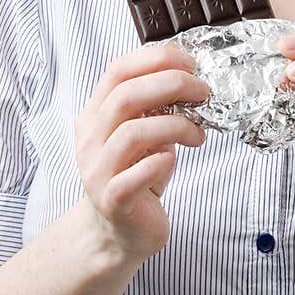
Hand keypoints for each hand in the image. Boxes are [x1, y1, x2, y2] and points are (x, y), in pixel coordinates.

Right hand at [75, 42, 210, 261]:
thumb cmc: (137, 176)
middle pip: (126, 96)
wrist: (118, 234)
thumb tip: (191, 78)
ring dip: (176, 125)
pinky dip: (163, 162)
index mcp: (96, 115)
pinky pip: (137, 174)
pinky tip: (174, 161)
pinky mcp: (113, 200)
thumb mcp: (144, 134)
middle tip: (204, 91)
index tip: (190, 64)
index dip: (156, 60)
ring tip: (198, 133)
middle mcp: (90, 139)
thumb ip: (155, 107)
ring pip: (133, 133)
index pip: (117, 71)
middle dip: (172, 85)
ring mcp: (98, 170)